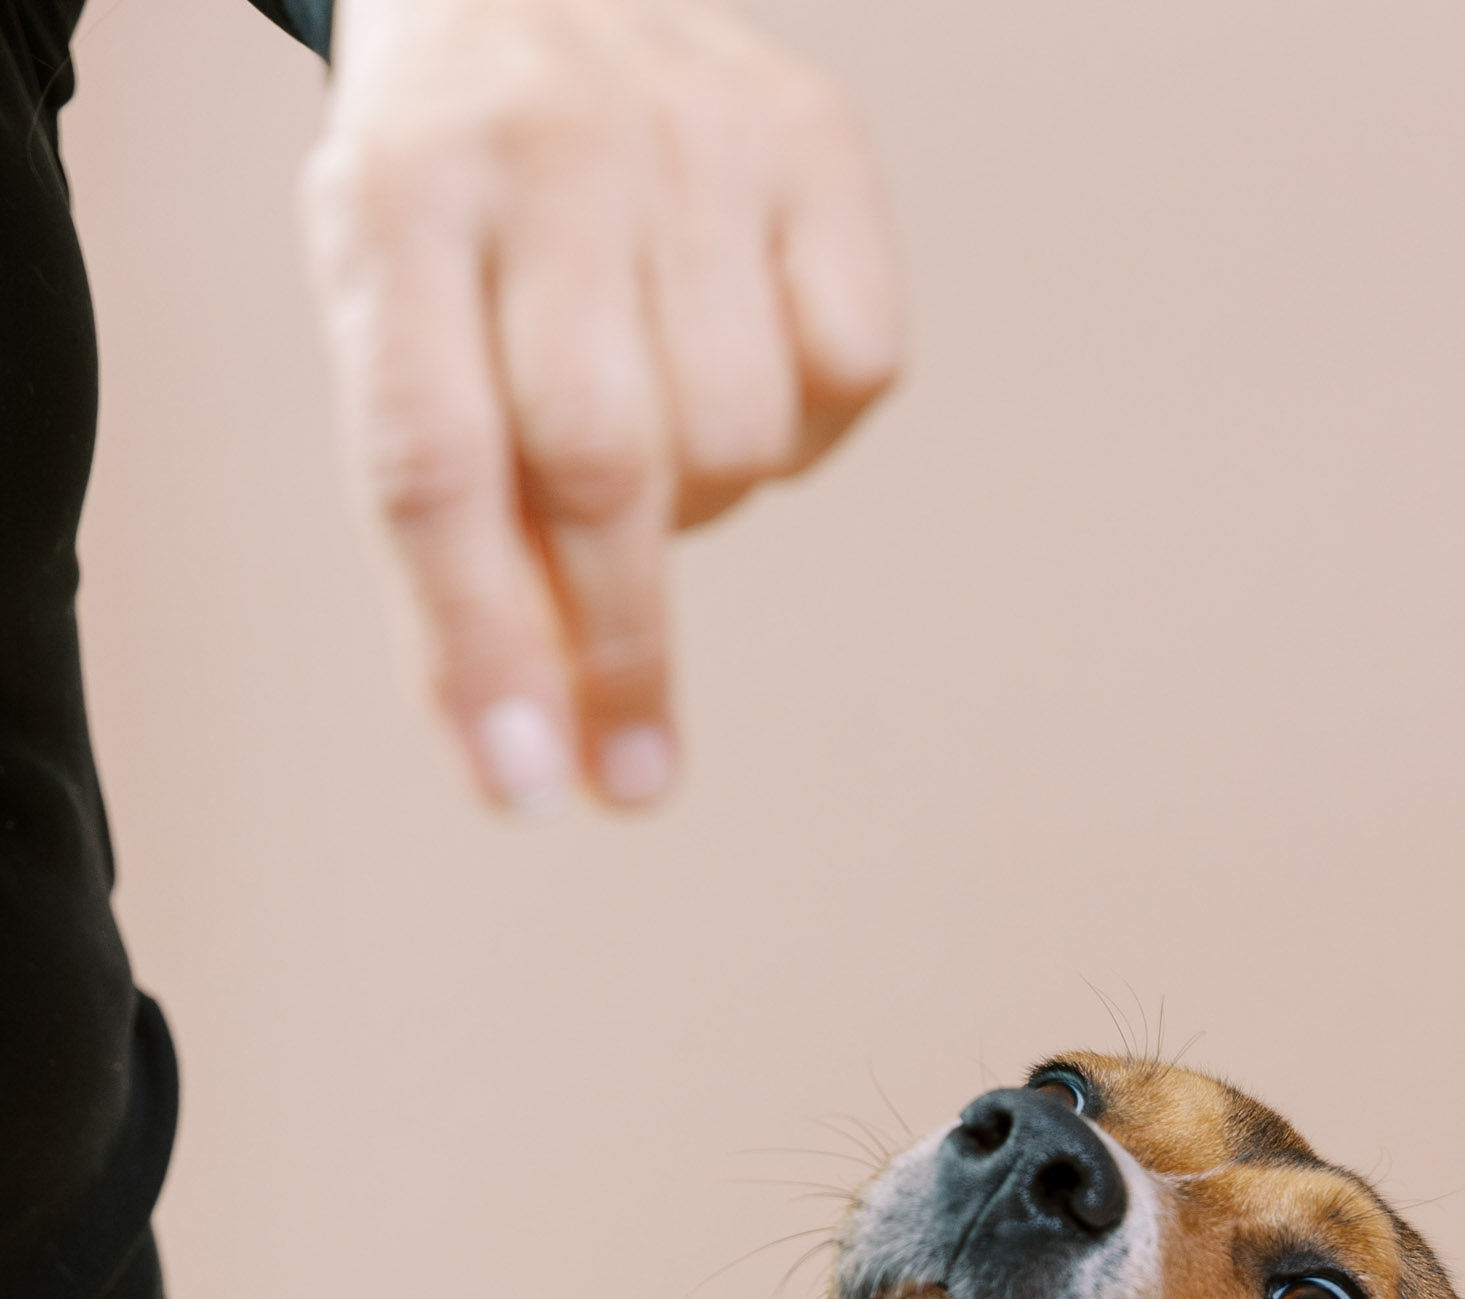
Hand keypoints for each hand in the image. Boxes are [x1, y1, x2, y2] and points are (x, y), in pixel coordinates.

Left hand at [301, 0, 901, 814]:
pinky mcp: (816, 140)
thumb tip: (536, 745)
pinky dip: (806, 429)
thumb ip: (453, 522)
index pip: (435, 461)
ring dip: (705, 506)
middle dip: (619, 642)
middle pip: (600, 459)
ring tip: (655, 447)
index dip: (479, 644)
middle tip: (630, 768)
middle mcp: (545, 146)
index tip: (527, 788)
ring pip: (737, 431)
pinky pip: (855, 367)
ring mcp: (694, 128)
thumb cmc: (453, 214)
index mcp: (394, 197)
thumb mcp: (398, 333)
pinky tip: (745, 372)